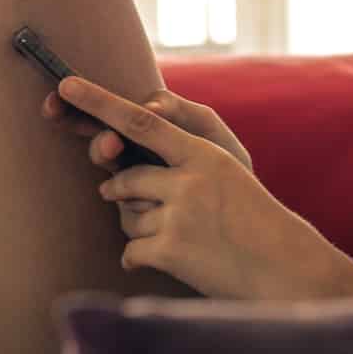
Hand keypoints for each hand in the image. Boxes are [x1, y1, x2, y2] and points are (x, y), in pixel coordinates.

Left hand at [52, 75, 331, 298]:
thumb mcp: (227, 171)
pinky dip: (140, 259)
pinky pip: (130, 251)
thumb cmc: (251, 217)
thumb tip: (122, 158)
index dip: (100, 102)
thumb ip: (179, 155)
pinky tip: (171, 261)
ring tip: (180, 237)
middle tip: (143, 201)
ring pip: (126, 217)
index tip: (66, 85)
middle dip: (123, 191)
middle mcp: (189, 179)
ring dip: (141, 229)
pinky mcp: (171, 251)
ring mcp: (179, 215)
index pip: (142, 120)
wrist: (285, 268)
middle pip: (126, 177)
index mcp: (204, 153)